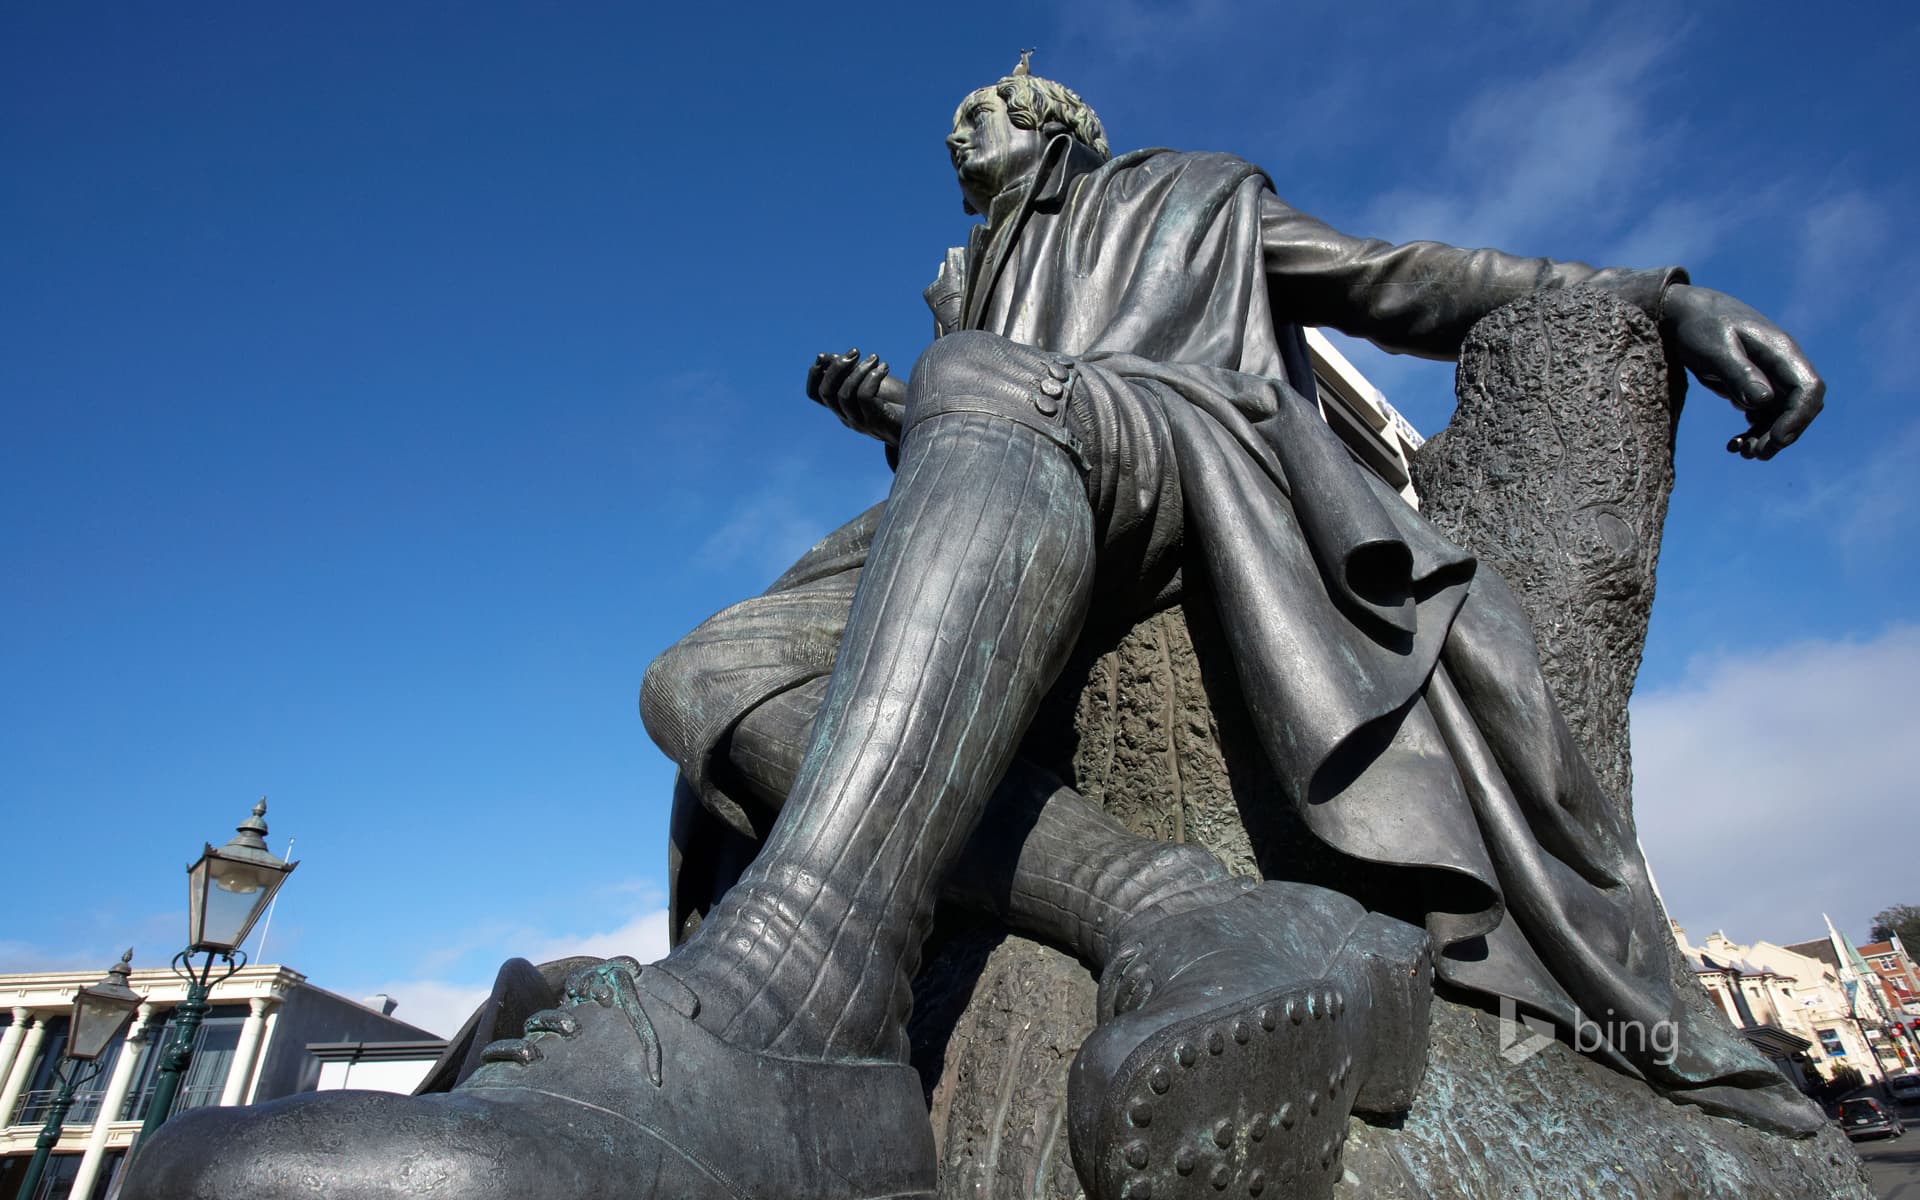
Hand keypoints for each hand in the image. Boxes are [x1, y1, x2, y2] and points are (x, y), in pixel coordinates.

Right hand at [807, 348, 907, 445]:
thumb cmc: (899, 403)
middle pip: (827, 392)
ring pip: (844, 394)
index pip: (815, 394)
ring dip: (858, 370)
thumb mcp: (871, 383)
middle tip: (855, 351)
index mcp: (843, 408)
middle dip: (837, 367)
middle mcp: (847, 417)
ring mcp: (861, 422)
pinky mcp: (876, 422)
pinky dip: (872, 378)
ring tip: (875, 358)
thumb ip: (851, 372)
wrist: (925, 426)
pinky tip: (885, 368)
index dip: (813, 374)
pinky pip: (864, 397)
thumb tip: (826, 356)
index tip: (824, 355)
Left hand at [1660, 285, 1823, 459]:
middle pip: (1800, 406)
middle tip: (1755, 454)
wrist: (1682, 313)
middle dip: (1783, 433)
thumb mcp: (1715, 350)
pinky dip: (1754, 432)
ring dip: (1767, 437)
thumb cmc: (1699, 326)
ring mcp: (1769, 374)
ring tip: (1742, 453)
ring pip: (1782, 414)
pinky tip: (1734, 444)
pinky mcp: (1753, 384)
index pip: (1808, 388)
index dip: (1798, 417)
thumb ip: (1739, 374)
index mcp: (1780, 351)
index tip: (1775, 440)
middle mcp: (1781, 364)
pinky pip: (1764, 414)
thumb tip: (1764, 402)